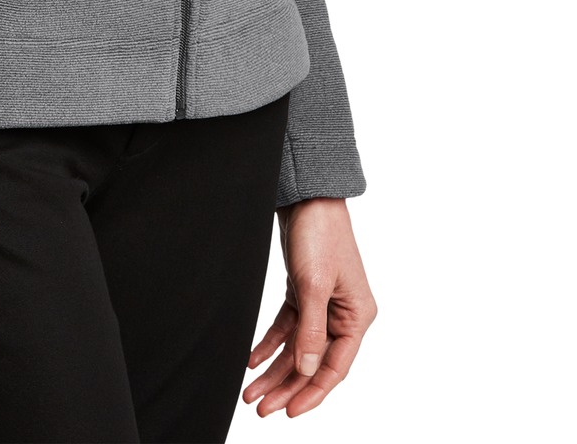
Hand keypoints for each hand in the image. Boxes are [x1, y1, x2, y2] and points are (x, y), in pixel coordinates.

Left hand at [242, 196, 376, 417]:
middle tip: (259, 407)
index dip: (311, 393)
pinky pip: (287, 328)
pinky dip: (270, 344)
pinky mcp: (303, 292)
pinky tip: (252, 360)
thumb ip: (311, 330)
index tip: (287, 412)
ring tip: (251, 392)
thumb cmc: (319, 234)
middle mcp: (343, 315)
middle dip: (286, 387)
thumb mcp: (313, 284)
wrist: (306, 194)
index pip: (335, 368)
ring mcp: (322, 305)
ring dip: (275, 370)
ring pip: (297, 348)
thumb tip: (307, 369)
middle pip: (313, 362)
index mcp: (357, 317)